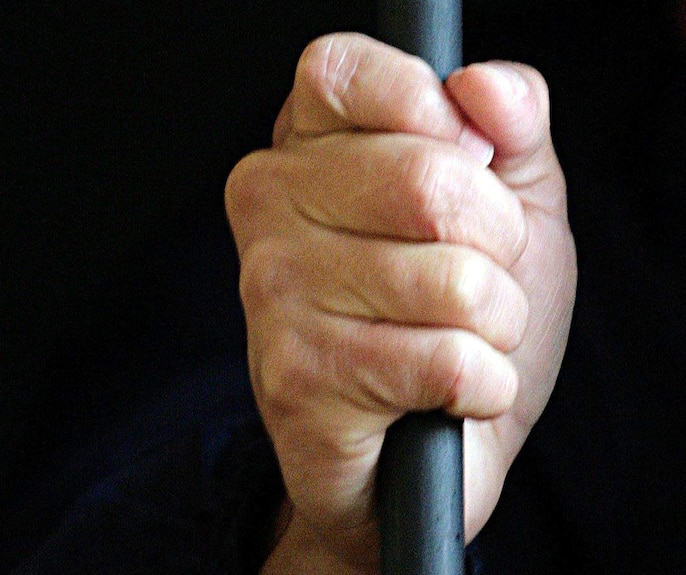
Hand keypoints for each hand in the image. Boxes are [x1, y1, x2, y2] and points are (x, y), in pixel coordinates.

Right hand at [225, 33, 575, 573]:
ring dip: (493, 325)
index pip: (343, 69)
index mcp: (306, 146)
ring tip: (454, 338)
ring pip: (455, 282)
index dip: (429, 109)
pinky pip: (446, 362)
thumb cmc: (457, 317)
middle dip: (498, 246)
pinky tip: (443, 392)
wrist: (423, 447)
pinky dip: (480, 384)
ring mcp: (271, 289)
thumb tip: (482, 86)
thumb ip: (512, 125)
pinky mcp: (294, 375)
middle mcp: (268, 204)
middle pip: (430, 182)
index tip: (462, 162)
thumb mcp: (507, 203)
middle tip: (472, 277)